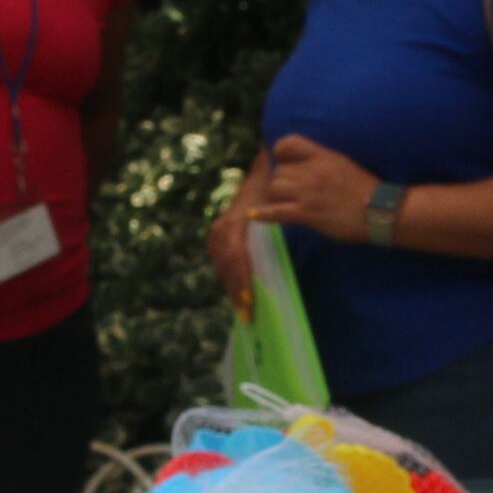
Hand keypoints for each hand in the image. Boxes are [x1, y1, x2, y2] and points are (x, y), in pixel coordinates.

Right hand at [213, 166, 264, 311]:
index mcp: (235, 224)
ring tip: (243, 310)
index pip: (236, 258)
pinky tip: (238, 295)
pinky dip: (230, 280)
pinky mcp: (216, 237)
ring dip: (232, 289)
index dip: (242, 282)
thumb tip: (275, 270)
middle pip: (227, 267)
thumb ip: (273, 238)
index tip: (250, 303)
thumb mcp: (276, 213)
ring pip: (222, 267)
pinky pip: (221, 263)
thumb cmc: (274, 196)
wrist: (262, 177)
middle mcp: (221, 229)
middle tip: (247, 315)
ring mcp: (216, 233)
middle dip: (237, 292)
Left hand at [246, 136, 383, 243]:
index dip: (280, 152)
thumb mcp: (344, 164)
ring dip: (277, 196)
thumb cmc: (367, 189)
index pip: (289, 143)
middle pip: (279, 171)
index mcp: (323, 156)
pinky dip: (264, 214)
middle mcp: (313, 171)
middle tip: (291, 191)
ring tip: (286, 203)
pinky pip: (277, 211)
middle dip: (281, 181)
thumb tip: (307, 164)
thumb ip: (323, 161)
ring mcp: (309, 193)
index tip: (284, 161)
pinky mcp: (308, 214)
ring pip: (275, 188)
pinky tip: (254, 215)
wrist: (382, 210)